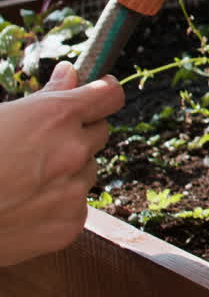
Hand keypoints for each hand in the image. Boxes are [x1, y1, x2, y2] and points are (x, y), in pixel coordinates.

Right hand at [0, 63, 124, 265]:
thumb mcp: (0, 116)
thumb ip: (44, 96)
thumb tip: (69, 73)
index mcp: (56, 116)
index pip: (108, 95)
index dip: (106, 92)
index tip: (104, 93)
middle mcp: (73, 150)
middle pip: (99, 133)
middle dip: (79, 134)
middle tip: (43, 145)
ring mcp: (74, 190)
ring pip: (87, 171)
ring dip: (68, 172)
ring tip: (24, 180)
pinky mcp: (71, 223)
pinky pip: (76, 206)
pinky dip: (58, 206)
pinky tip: (24, 207)